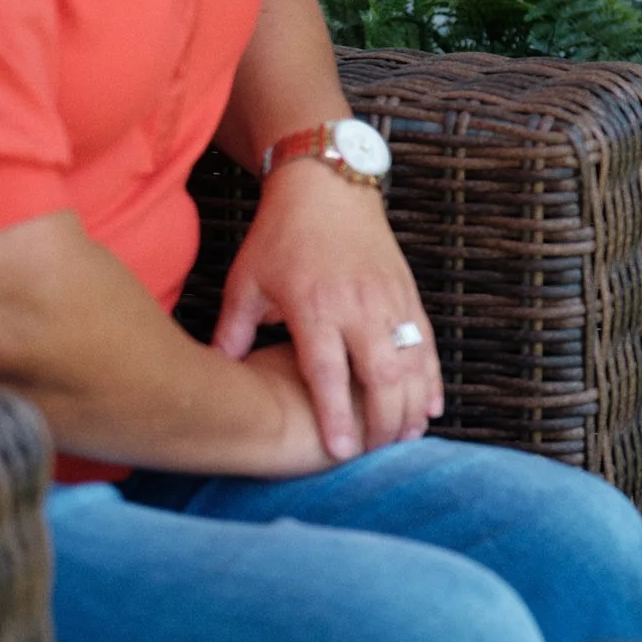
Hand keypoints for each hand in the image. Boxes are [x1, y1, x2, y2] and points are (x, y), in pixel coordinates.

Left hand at [212, 158, 439, 459]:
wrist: (328, 185)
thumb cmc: (281, 235)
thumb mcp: (246, 281)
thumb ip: (232, 332)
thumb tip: (211, 375)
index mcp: (316, 306)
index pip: (330, 372)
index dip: (337, 415)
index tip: (340, 452)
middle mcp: (359, 306)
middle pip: (382, 375)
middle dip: (383, 421)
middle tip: (377, 455)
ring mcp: (389, 299)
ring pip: (412, 362)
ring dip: (412, 404)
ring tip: (406, 439)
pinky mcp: (406, 293)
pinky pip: (426, 342)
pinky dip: (431, 377)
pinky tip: (430, 406)